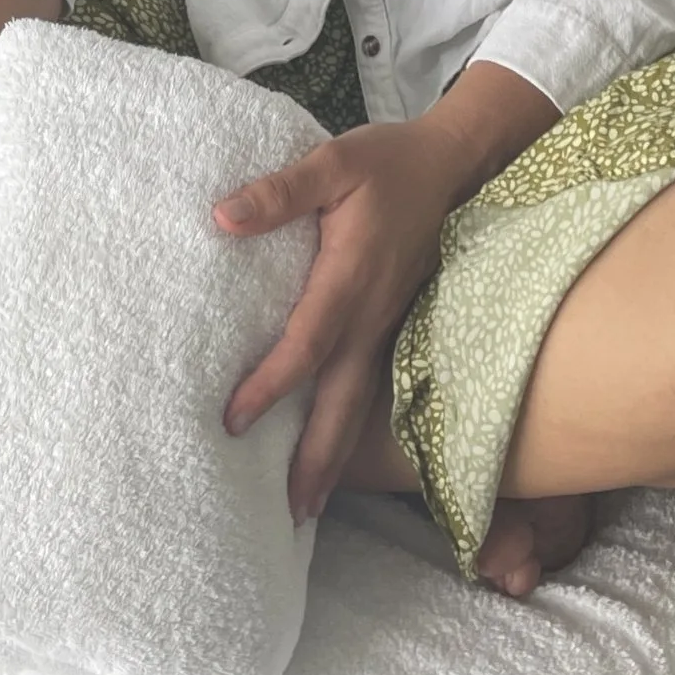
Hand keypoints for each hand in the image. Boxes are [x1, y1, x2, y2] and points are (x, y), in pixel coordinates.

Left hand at [214, 119, 470, 523]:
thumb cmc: (388, 163)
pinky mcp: (394, 324)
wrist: (454, 167)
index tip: (235, 420)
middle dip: (316, 456)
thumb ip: (280, 191)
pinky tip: (335, 448)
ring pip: (360, 402)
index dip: (271, 384)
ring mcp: (388, 324)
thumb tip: (221, 217)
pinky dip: (351, 424)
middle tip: (291, 512)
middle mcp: (372, 315)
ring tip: (309, 504)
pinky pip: (372, 385)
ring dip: (337, 454)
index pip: (305, 345)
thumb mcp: (333, 162)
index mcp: (350, 279)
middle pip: (341, 400)